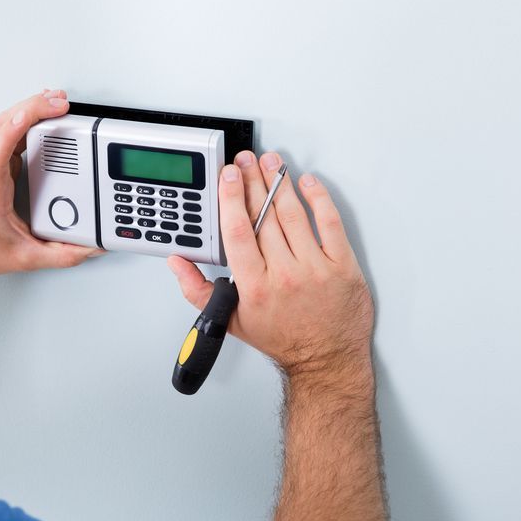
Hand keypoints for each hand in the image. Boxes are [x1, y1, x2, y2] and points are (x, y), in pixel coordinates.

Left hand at [0, 89, 103, 278]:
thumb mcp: (24, 257)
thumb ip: (60, 255)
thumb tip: (87, 248)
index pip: (2, 146)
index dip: (22, 123)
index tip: (45, 111)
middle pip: (5, 124)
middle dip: (34, 106)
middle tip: (61, 101)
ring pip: (5, 123)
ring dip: (28, 107)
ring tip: (54, 101)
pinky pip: (7, 132)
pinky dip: (23, 117)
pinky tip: (37, 114)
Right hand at [167, 151, 373, 377]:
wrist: (326, 360)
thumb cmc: (281, 339)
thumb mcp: (230, 320)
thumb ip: (198, 290)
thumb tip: (178, 263)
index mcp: (254, 286)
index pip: (238, 232)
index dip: (232, 198)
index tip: (229, 175)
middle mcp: (284, 274)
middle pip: (264, 217)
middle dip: (253, 181)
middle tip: (247, 160)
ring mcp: (316, 268)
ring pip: (293, 215)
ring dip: (280, 183)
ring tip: (272, 163)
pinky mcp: (342, 266)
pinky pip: (330, 224)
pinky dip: (319, 199)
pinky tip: (308, 183)